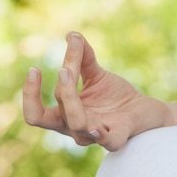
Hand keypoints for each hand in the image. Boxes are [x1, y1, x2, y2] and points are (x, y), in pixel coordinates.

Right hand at [23, 32, 167, 151]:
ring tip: (72, 73)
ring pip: (77, 124)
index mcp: (65, 115)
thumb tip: (71, 35)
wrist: (147, 110)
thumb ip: (83, 57)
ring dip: (73, 100)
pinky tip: (96, 127)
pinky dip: (101, 136)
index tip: (34, 69)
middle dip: (59, 90)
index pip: (35, 114)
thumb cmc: (116, 96)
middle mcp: (76, 128)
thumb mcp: (96, 74)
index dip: (30, 95)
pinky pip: (108, 141)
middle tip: (65, 69)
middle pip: (53, 117)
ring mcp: (96, 134)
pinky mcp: (119, 136)